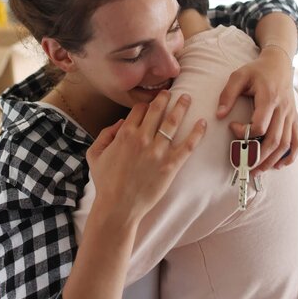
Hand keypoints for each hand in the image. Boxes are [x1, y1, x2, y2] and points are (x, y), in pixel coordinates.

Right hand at [87, 91, 206, 223]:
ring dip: (181, 107)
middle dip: (165, 98)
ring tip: (187, 98)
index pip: (139, 109)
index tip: (151, 104)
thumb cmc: (105, 182)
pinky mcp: (170, 165)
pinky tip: (203, 122)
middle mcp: (142, 138)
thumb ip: (105, 134)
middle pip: (157, 110)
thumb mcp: (95, 154)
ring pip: (173, 122)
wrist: (118, 206)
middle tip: (172, 92)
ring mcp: (158, 151)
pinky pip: (188, 145)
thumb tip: (121, 123)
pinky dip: (197, 132)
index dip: (145, 105)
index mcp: (125, 134)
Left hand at [216, 47, 297, 170]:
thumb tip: (219, 115)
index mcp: (269, 98)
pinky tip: (279, 165)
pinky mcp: (294, 119)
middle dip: (259, 157)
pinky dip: (290, 156)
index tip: (232, 127)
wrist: (279, 64)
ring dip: (272, 161)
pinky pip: (296, 141)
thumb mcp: (238, 76)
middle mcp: (283, 109)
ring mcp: (291, 116)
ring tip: (257, 171)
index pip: (260, 125)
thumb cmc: (256, 70)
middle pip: (274, 140)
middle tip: (244, 166)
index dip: (245, 133)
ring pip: (286, 145)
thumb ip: (227, 94)